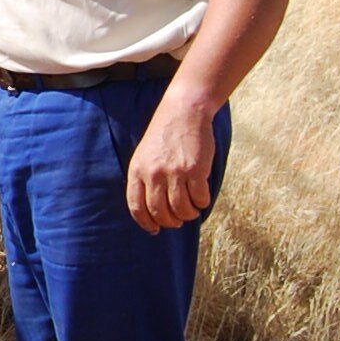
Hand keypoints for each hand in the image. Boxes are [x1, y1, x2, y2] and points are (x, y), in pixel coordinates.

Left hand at [126, 86, 219, 229]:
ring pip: (181, 209)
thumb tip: (153, 211)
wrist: (184, 111)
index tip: (155, 229)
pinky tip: (202, 199)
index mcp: (137, 170)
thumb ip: (145, 179)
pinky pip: (199, 198)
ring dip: (188, 215)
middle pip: (160, 212)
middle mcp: (154, 173)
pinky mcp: (195, 170)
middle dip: (170, 222)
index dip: (146, 223)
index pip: (137, 207)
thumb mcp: (145, 155)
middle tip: (178, 221)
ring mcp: (174, 172)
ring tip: (191, 211)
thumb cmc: (165, 135)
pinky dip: (202, 204)